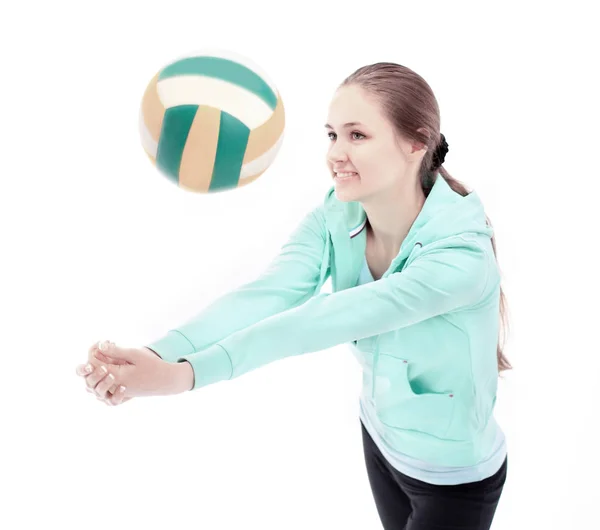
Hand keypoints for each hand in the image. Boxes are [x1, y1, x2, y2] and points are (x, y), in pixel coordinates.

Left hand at [76, 340, 192, 404]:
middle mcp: (114, 386)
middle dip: (97, 357)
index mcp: (116, 376)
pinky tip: (117, 362)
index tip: (103, 342)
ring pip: (101, 378)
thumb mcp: (134, 354)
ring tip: (111, 352)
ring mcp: (118, 391)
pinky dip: (109, 372)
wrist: (166, 381)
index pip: (94, 365)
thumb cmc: (153, 366)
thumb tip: (99, 346)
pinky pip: (108, 383)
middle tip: (108, 344)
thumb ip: (116, 351)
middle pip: (95, 372)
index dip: (94, 352)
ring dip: (102, 365)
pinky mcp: (122, 392)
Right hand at [76, 341, 134, 405]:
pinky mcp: (114, 399)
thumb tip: (101, 344)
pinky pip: (112, 402)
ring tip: (113, 376)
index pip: (81, 371)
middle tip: (104, 369)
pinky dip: (117, 396)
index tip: (90, 366)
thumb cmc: (130, 360)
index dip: (82, 370)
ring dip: (104, 385)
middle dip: (95, 376)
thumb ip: (112, 351)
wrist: (145, 372)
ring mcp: (104, 393)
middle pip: (88, 383)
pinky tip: (124, 388)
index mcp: (93, 370)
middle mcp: (96, 383)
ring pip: (98, 393)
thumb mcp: (123, 353)